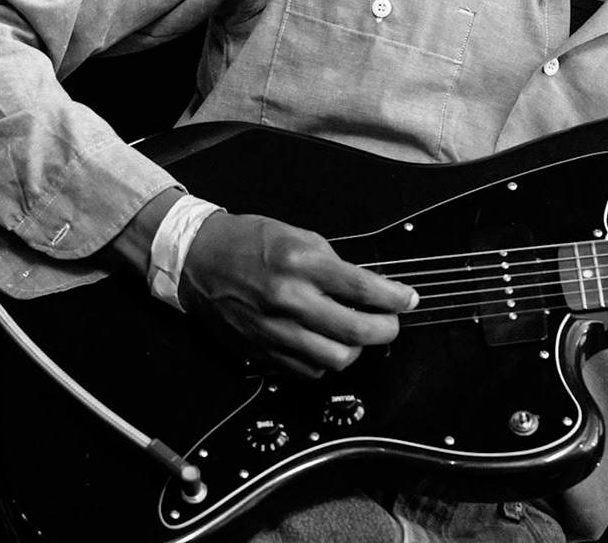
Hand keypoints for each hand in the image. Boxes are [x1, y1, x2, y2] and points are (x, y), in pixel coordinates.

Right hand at [179, 212, 418, 376]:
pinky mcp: (263, 351)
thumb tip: (370, 289)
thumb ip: (335, 265)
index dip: (395, 298)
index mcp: (301, 264)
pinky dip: (326, 361)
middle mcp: (289, 300)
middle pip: (356, 332)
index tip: (409, 300)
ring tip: (359, 335)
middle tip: (391, 322)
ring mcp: (275, 330)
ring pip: (335, 359)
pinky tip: (328, 345)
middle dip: (386, 330)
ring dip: (357, 350)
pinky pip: (308, 371)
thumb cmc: (249, 243)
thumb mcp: (299, 237)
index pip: (363, 289)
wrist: (199, 261)